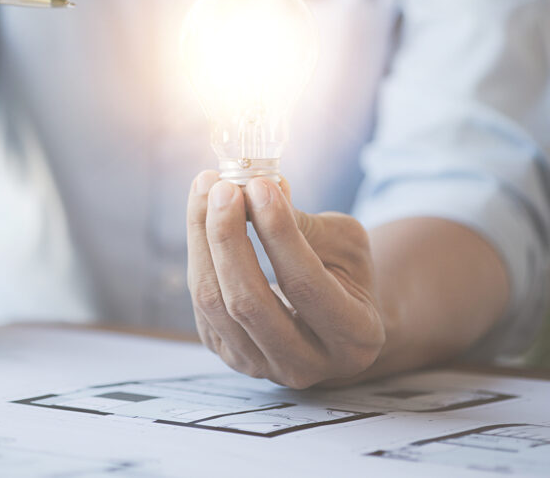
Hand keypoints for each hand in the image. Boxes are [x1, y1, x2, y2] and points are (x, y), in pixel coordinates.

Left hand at [186, 171, 385, 387]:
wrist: (332, 317)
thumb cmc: (344, 272)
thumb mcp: (345, 244)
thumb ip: (303, 224)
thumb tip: (252, 190)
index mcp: (353, 337)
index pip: (305, 286)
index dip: (278, 233)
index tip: (259, 185)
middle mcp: (305, 364)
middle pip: (248, 302)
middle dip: (228, 237)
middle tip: (222, 187)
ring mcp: (260, 366)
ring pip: (214, 302)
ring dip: (203, 238)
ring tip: (206, 188)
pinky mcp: (226, 352)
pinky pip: (201, 301)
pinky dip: (198, 251)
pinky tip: (203, 215)